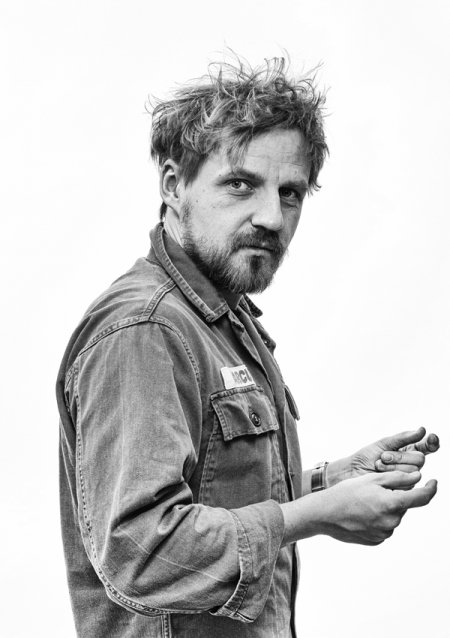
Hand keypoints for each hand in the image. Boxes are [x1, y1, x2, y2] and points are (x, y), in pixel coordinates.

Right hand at [318, 471, 436, 545]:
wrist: (324, 514)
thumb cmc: (346, 493)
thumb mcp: (372, 479)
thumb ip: (398, 478)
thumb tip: (418, 477)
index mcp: (392, 504)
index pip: (422, 498)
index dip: (431, 489)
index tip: (433, 482)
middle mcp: (392, 522)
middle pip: (403, 505)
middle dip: (396, 495)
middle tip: (375, 489)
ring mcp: (384, 533)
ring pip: (394, 515)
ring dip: (387, 507)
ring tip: (365, 501)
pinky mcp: (377, 540)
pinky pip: (384, 526)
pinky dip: (379, 517)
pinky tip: (363, 512)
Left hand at [350, 426, 439, 478]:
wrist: (353, 472)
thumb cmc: (367, 457)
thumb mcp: (385, 443)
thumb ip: (404, 438)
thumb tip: (422, 430)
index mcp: (408, 451)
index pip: (427, 447)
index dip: (432, 442)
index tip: (431, 437)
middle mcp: (411, 465)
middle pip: (420, 459)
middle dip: (400, 457)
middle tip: (383, 457)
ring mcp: (408, 478)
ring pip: (413, 471)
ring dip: (393, 466)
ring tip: (378, 465)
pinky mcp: (403, 490)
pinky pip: (406, 482)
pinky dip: (391, 474)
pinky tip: (381, 474)